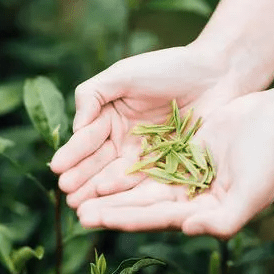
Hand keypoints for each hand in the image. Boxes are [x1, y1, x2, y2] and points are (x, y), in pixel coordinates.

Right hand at [49, 43, 238, 208]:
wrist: (216, 74)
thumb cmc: (167, 67)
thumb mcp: (122, 74)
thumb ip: (93, 95)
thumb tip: (75, 128)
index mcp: (109, 116)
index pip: (86, 138)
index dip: (73, 153)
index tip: (57, 168)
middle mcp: (123, 138)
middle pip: (98, 162)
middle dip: (81, 178)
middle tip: (65, 193)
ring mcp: (145, 155)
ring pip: (117, 176)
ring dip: (98, 192)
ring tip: (80, 206)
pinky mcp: (167, 167)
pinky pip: (144, 181)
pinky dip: (126, 192)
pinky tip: (111, 200)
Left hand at [72, 92, 273, 237]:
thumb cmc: (270, 158)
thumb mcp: (251, 193)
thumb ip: (223, 220)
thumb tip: (186, 229)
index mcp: (202, 211)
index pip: (154, 217)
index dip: (122, 218)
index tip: (92, 218)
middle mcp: (188, 196)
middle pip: (139, 203)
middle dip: (108, 207)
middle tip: (74, 209)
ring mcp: (182, 173)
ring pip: (138, 182)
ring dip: (111, 186)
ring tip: (80, 188)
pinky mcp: (180, 151)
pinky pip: (146, 157)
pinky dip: (125, 160)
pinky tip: (103, 159)